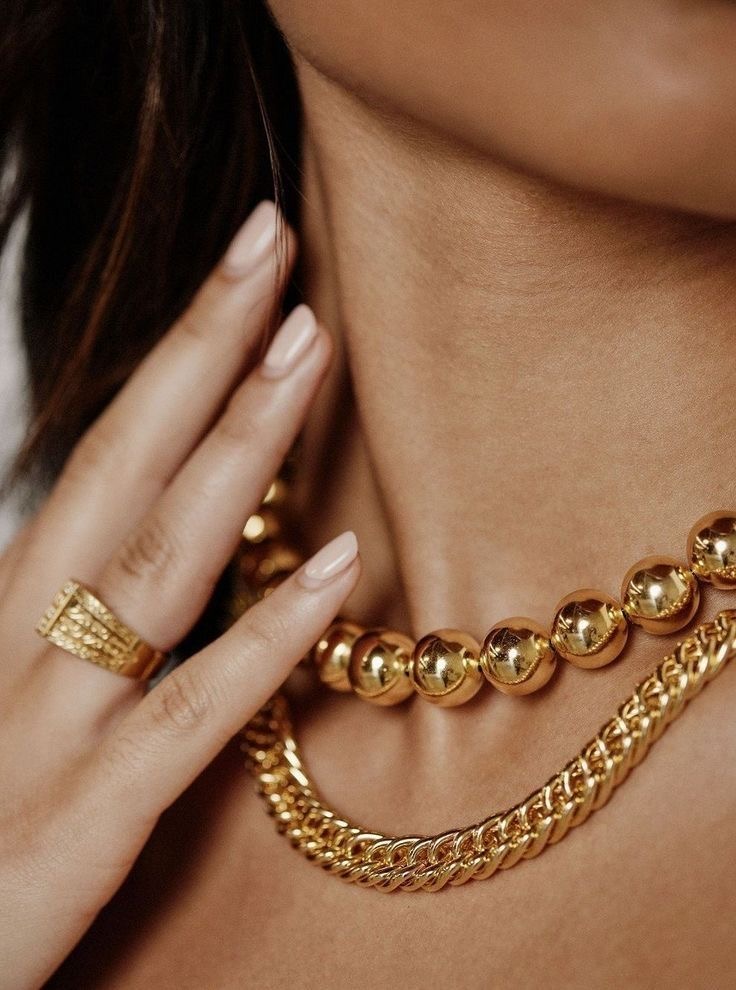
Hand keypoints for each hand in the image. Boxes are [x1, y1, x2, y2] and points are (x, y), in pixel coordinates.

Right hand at [0, 201, 359, 989]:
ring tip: (308, 352)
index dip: (180, 351)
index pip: (111, 448)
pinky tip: (337, 566)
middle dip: (202, 348)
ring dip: (238, 450)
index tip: (248, 267)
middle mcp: (25, 637)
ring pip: (159, 560)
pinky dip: (266, 637)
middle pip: (126, 464)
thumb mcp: (21, 684)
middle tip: (274, 246)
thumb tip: (169, 528)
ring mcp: (52, 723)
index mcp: (18, 601)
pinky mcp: (84, 817)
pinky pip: (191, 715)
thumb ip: (88, 607)